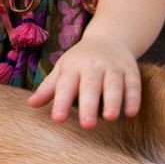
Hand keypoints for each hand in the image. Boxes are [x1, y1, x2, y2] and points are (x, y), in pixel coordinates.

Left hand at [28, 37, 142, 128]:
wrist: (109, 38)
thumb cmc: (80, 61)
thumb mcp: (63, 70)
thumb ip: (49, 88)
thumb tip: (31, 104)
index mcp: (73, 67)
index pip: (65, 85)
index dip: (61, 102)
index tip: (58, 119)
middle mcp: (93, 66)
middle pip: (91, 86)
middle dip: (89, 105)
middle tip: (87, 125)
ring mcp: (113, 67)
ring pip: (114, 84)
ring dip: (113, 100)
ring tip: (110, 118)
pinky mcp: (130, 70)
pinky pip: (133, 84)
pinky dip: (133, 98)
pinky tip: (131, 112)